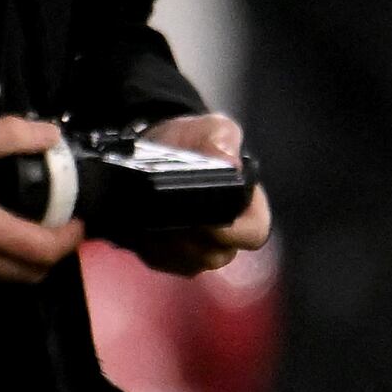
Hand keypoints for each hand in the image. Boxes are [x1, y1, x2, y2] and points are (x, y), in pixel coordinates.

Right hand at [0, 116, 82, 282]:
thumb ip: (10, 135)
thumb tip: (51, 135)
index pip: (43, 250)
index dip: (69, 240)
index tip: (77, 221)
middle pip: (31, 274)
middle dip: (54, 255)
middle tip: (59, 229)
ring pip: (8, 280)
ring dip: (28, 263)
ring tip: (31, 235)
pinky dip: (0, 266)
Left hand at [142, 111, 269, 270]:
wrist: (152, 145)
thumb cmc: (194, 140)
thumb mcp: (212, 129)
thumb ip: (222, 140)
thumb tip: (230, 162)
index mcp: (246, 207)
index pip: (253, 234)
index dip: (234, 233)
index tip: (208, 222)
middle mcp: (224, 234)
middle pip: (216, 256)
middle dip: (192, 242)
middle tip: (168, 221)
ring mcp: (194, 247)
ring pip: (186, 262)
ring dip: (167, 246)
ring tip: (151, 223)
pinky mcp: (164, 254)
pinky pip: (159, 261)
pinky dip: (148, 248)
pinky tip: (139, 231)